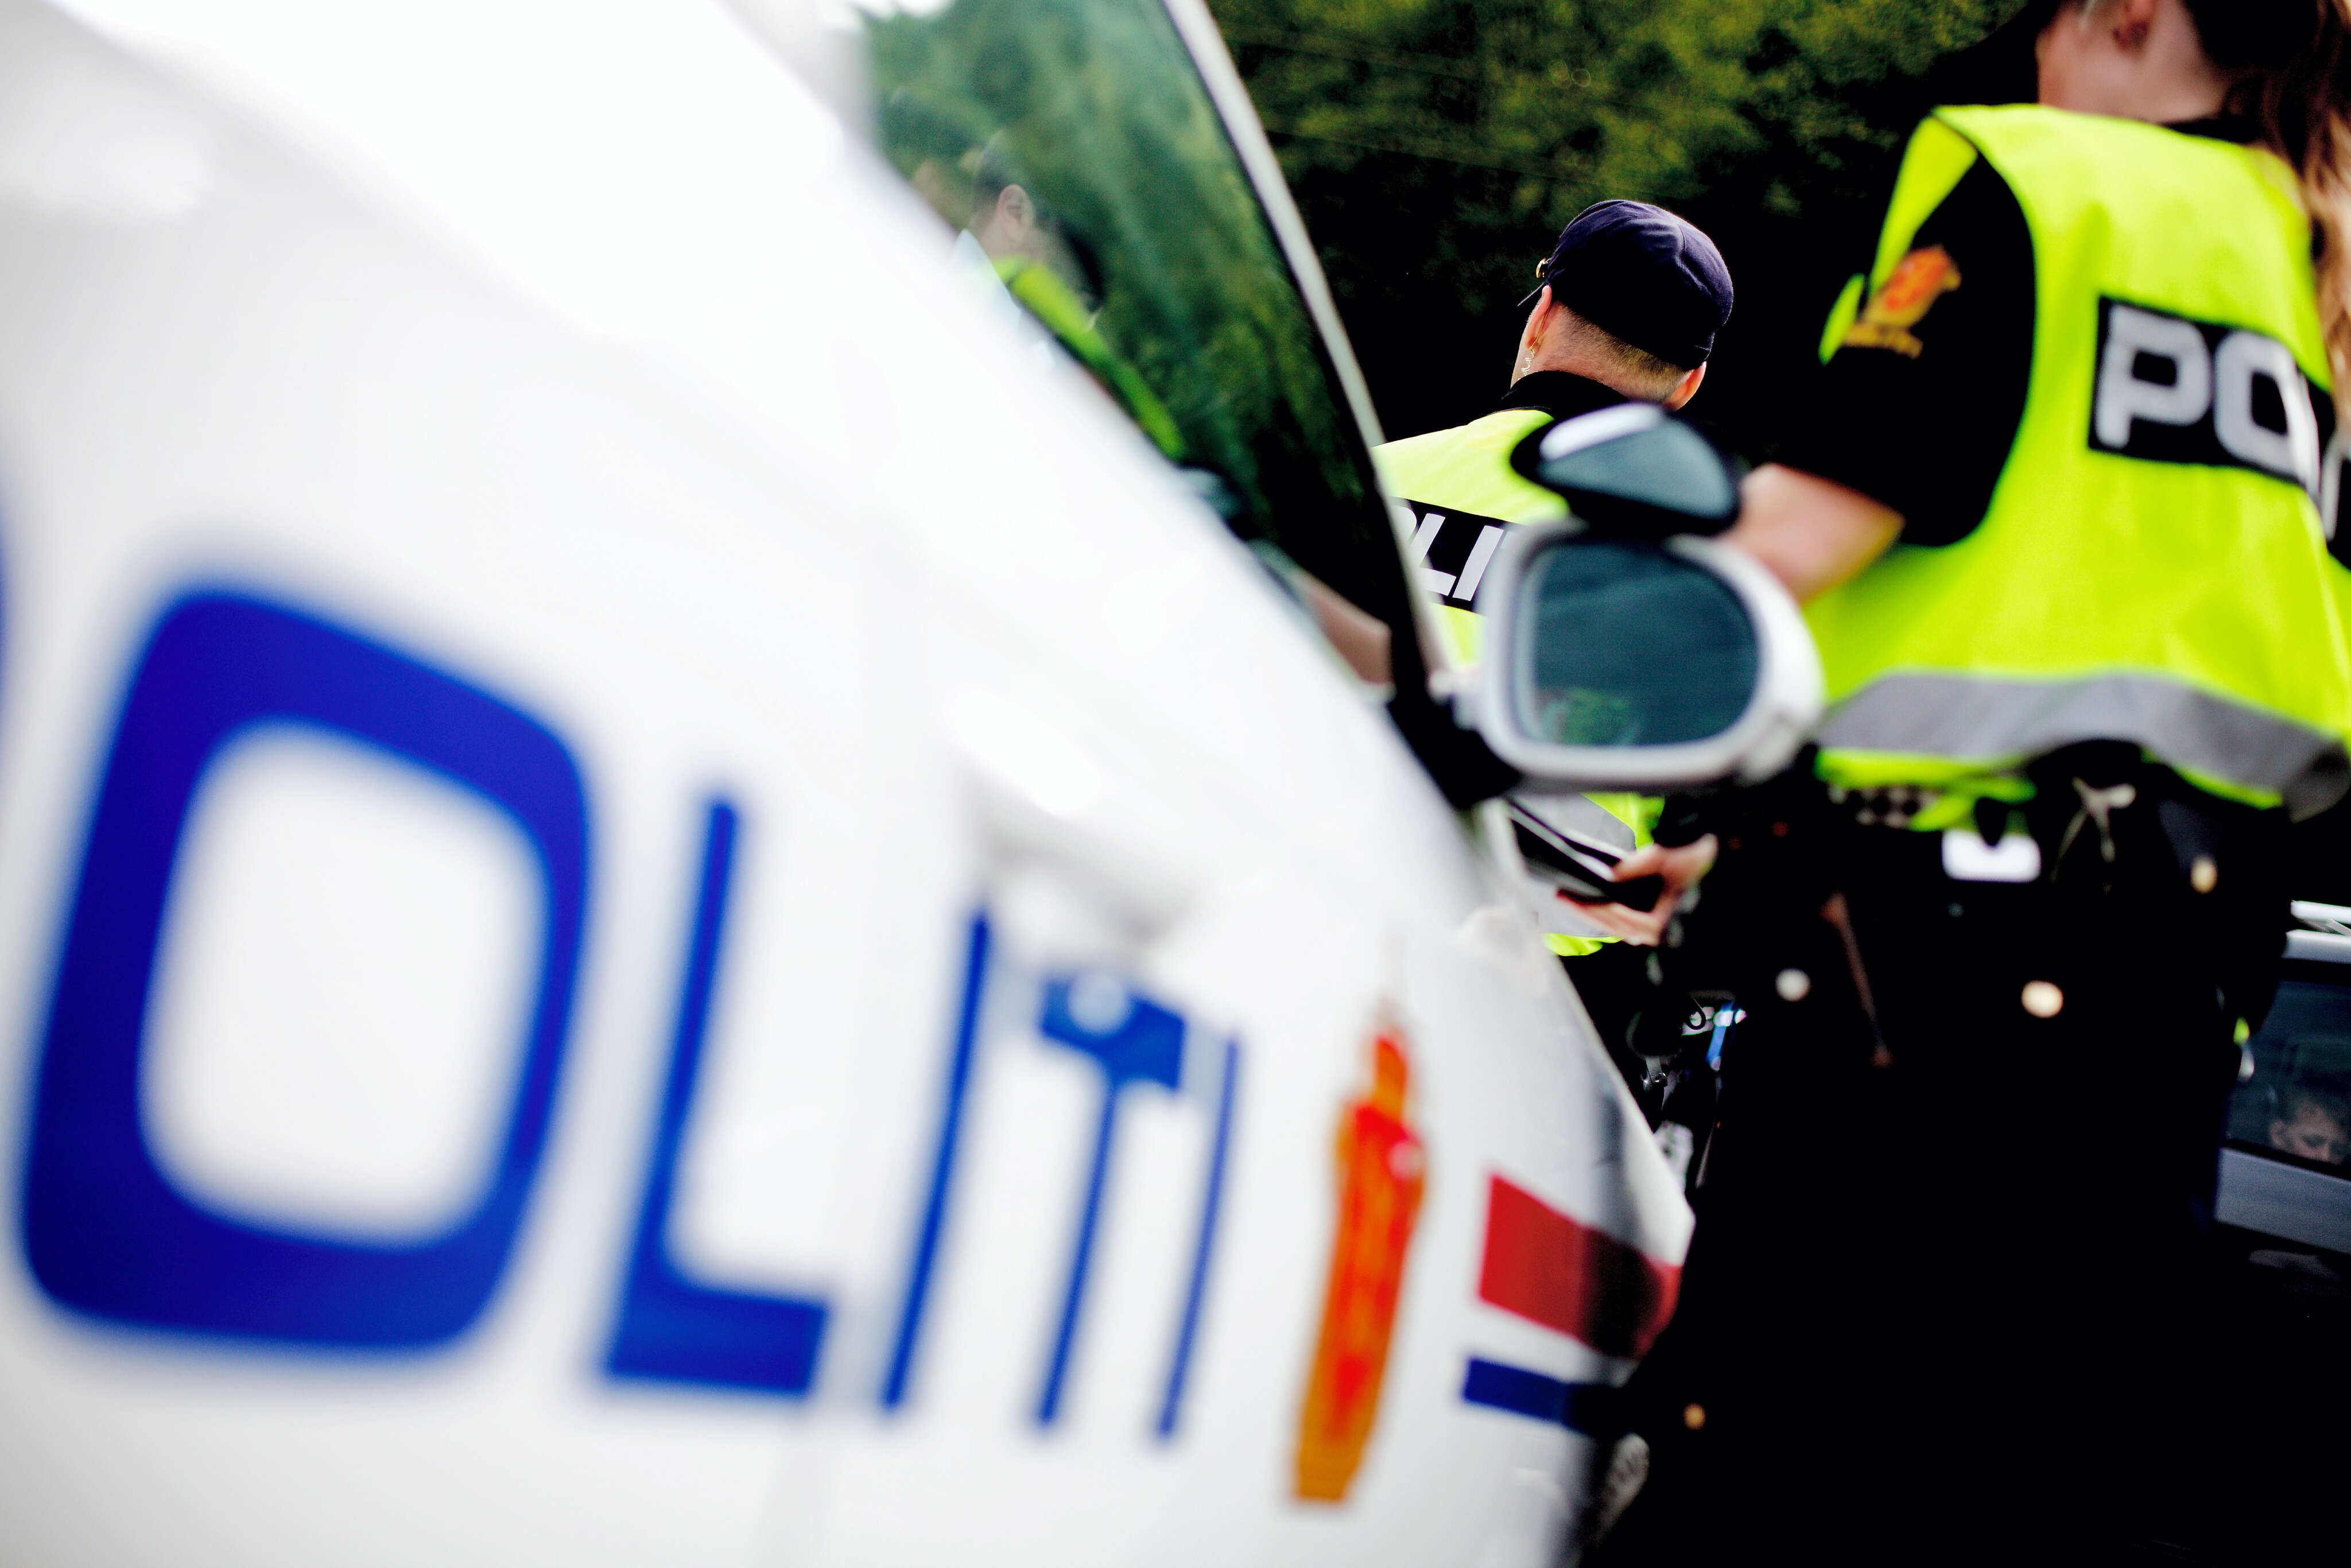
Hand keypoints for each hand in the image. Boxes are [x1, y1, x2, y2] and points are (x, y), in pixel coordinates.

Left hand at [1564, 834, 1717, 946]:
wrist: (1729, 862)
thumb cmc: (1704, 862)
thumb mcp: (1664, 858)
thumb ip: (1634, 867)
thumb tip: (1609, 874)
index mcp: (1666, 923)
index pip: (1619, 919)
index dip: (1591, 909)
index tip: (1570, 898)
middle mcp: (1666, 933)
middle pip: (1618, 927)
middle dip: (1589, 914)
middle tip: (1564, 899)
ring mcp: (1667, 931)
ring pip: (1625, 929)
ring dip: (1601, 916)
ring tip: (1577, 902)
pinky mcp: (1668, 923)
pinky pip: (1636, 925)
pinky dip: (1617, 916)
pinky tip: (1602, 907)